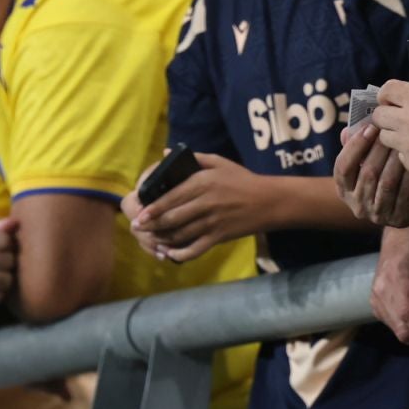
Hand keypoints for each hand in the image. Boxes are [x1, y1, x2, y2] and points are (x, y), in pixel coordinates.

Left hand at [129, 154, 265, 260]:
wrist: (269, 201)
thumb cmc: (243, 180)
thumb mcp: (220, 163)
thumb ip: (193, 158)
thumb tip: (165, 153)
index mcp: (203, 182)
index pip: (171, 197)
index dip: (153, 208)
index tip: (140, 214)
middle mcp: (206, 202)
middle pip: (172, 217)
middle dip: (153, 225)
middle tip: (139, 228)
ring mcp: (213, 221)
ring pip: (181, 234)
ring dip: (164, 239)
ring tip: (152, 239)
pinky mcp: (220, 236)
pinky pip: (196, 249)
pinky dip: (181, 254)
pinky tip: (171, 254)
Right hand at [334, 122, 408, 226]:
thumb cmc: (388, 176)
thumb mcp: (370, 163)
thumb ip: (357, 149)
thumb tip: (345, 131)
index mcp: (345, 191)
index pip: (342, 168)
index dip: (355, 146)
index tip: (370, 127)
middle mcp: (358, 206)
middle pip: (367, 173)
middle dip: (379, 148)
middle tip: (391, 130)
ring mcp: (379, 215)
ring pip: (386, 182)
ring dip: (394, 159)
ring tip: (403, 141)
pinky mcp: (400, 217)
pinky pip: (404, 191)